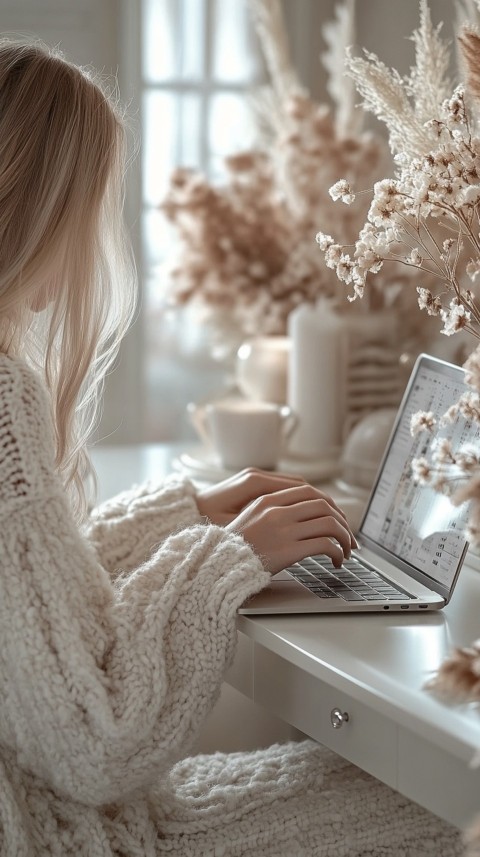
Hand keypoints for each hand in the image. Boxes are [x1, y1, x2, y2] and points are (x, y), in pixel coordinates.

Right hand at [197, 468, 356, 574]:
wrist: (218, 565)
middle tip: (348, 537)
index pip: (311, 492)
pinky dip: (337, 552)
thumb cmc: (234, 547)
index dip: (330, 504)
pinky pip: (325, 545)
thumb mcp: (250, 517)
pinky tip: (336, 561)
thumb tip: (303, 513)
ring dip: (344, 537)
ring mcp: (283, 529)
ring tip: (346, 551)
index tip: (338, 518)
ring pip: (329, 523)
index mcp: (268, 499)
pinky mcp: (288, 550)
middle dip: (343, 521)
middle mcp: (276, 510)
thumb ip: (274, 510)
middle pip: (324, 505)